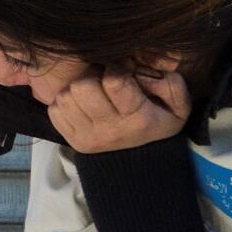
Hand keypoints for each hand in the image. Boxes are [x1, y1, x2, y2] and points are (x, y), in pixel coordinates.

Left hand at [47, 59, 190, 152]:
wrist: (139, 163)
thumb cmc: (157, 124)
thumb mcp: (178, 106)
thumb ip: (169, 82)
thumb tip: (139, 69)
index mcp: (137, 119)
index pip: (114, 81)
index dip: (115, 68)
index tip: (120, 70)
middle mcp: (109, 129)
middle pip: (82, 88)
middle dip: (91, 76)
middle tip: (100, 79)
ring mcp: (87, 137)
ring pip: (65, 97)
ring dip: (76, 88)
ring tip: (90, 92)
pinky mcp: (70, 140)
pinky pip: (54, 110)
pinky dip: (64, 102)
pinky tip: (80, 104)